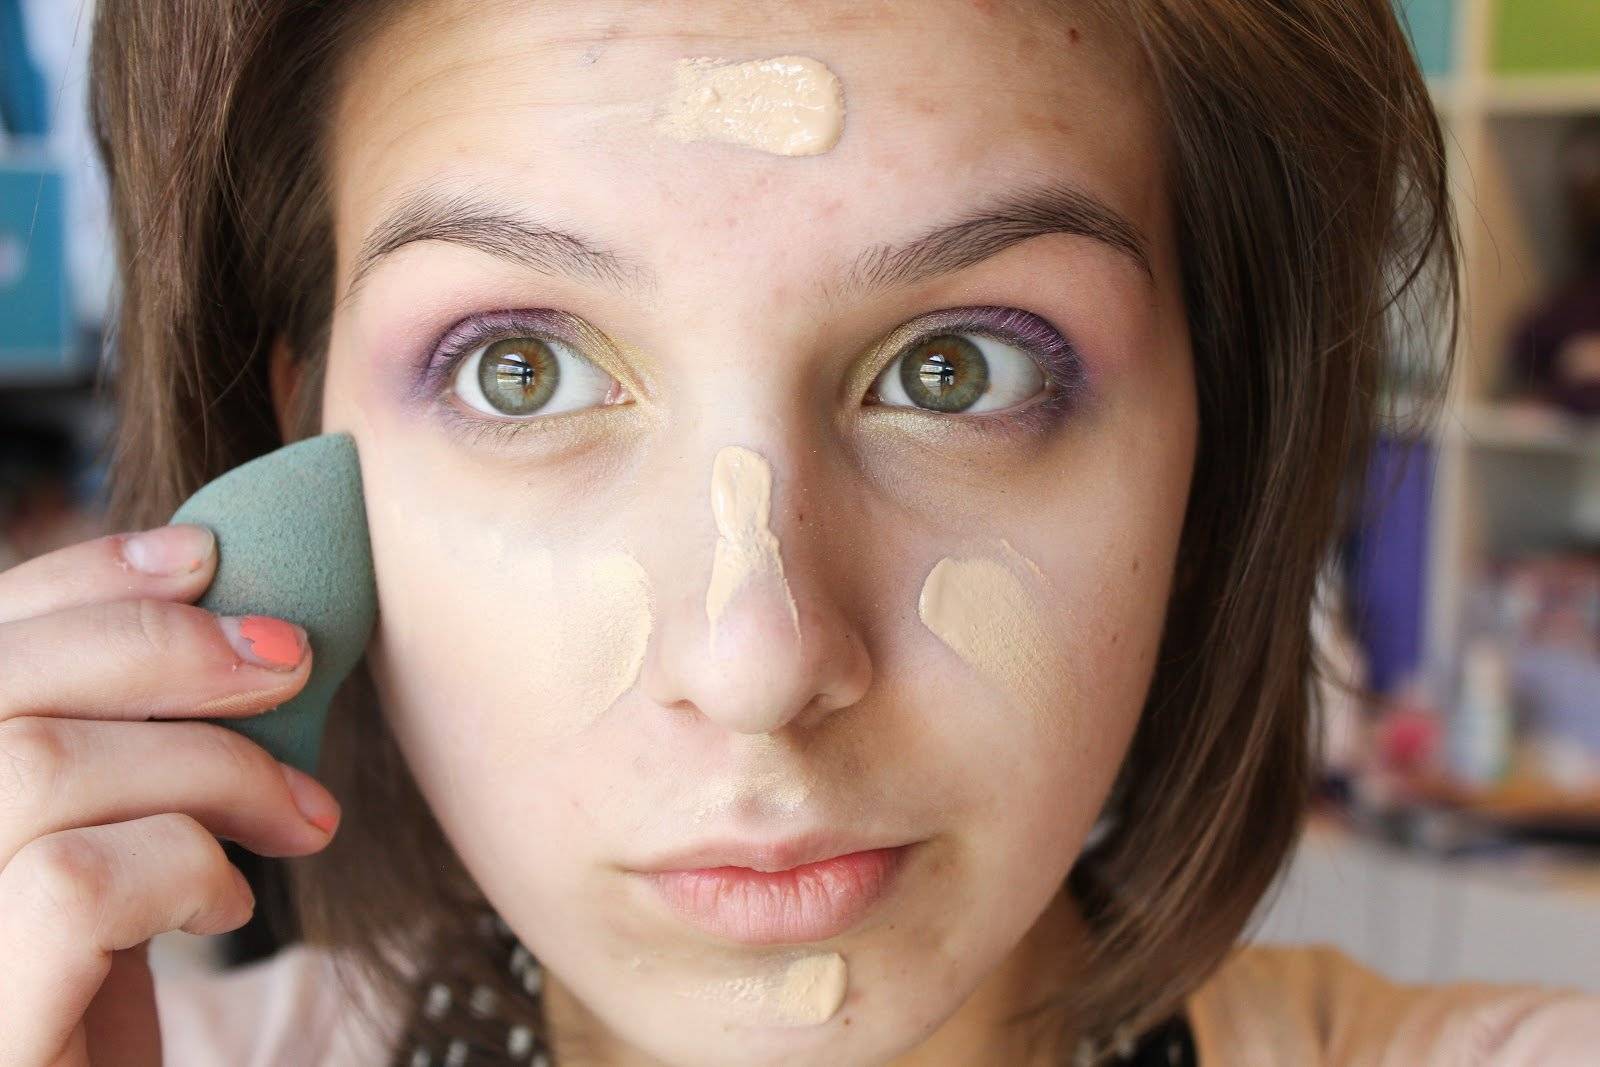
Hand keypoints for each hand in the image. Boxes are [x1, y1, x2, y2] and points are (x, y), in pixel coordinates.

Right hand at [0, 524, 339, 1066]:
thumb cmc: (88, 997)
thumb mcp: (95, 844)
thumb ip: (111, 748)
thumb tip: (217, 608)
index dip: (84, 578)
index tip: (205, 556)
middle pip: (1, 683)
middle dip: (167, 647)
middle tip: (292, 662)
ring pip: (38, 764)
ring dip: (210, 767)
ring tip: (296, 815)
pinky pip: (69, 880)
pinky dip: (183, 867)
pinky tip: (223, 904)